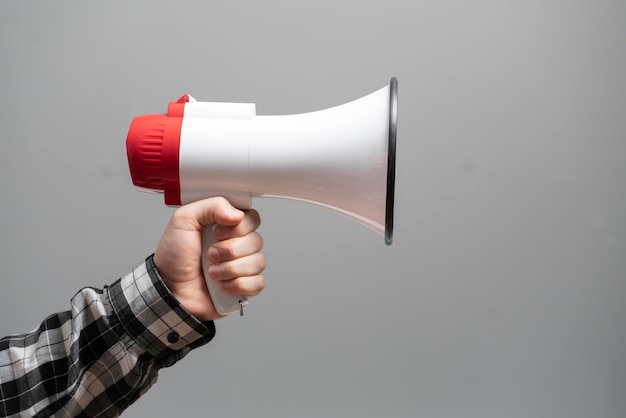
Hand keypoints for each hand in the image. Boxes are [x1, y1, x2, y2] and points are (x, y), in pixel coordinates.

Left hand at [153, 197, 265, 320]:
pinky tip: (222, 286)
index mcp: (226, 226)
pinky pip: (258, 283)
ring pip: (258, 262)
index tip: (218, 233)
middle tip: (210, 254)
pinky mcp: (244, 287)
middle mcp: (236, 245)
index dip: (240, 227)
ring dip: (231, 269)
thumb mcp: (183, 220)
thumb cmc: (173, 258)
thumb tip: (237, 214)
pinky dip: (239, 285)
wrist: (169, 291)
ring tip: (212, 273)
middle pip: (257, 240)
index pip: (252, 218)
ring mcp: (242, 267)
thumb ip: (210, 206)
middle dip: (230, 250)